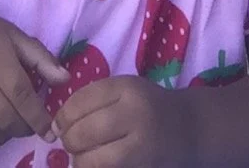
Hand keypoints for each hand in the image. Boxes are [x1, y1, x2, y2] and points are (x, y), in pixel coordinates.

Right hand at [0, 3, 67, 151]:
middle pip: (2, 116)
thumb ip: (41, 59)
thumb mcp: (15, 37)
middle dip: (22, 127)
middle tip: (28, 124)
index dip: (37, 116)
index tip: (50, 130)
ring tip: (8, 125)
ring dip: (2, 136)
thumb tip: (65, 81)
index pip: (20, 93)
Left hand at [54, 76, 193, 167]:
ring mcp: (143, 148)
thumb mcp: (126, 90)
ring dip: (81, 161)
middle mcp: (136, 116)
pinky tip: (98, 166)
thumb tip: (59, 123)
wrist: (190, 129)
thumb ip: (95, 99)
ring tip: (81, 157)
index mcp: (128, 89)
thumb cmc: (149, 106)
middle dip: (69, 141)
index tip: (59, 124)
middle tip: (68, 143)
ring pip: (96, 161)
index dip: (63, 115)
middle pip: (86, 132)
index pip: (82, 101)